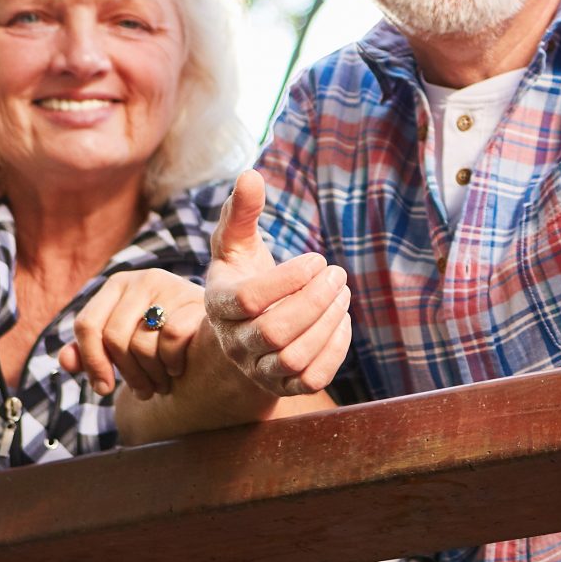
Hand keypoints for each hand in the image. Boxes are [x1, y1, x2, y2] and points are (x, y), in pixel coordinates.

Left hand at [58, 268, 199, 397]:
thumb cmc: (161, 338)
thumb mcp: (123, 342)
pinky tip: (176, 369)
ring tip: (158, 386)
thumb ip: (90, 351)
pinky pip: (172, 339)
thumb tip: (65, 362)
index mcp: (117, 285)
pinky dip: (171, 363)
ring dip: (149, 376)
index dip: (91, 362)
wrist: (215, 330)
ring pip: (141, 343)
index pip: (86, 325)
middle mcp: (142, 279)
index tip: (103, 389)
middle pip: (113, 338)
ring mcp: (171, 286)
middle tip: (141, 392)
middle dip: (125, 374)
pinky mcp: (196, 300)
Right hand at [202, 171, 354, 397]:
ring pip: (294, 358)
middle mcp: (234, 343)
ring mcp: (257, 369)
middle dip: (314, 301)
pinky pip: (310, 379)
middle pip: (275, 332)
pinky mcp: (283, 387)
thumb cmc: (242, 275)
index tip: (317, 258)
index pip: (250, 301)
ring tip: (342, 292)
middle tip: (338, 274)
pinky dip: (334, 350)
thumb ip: (241, 211)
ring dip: (327, 322)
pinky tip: (342, 320)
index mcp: (218, 305)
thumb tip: (251, 174)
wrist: (243, 328)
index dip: (289, 279)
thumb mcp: (236, 243)